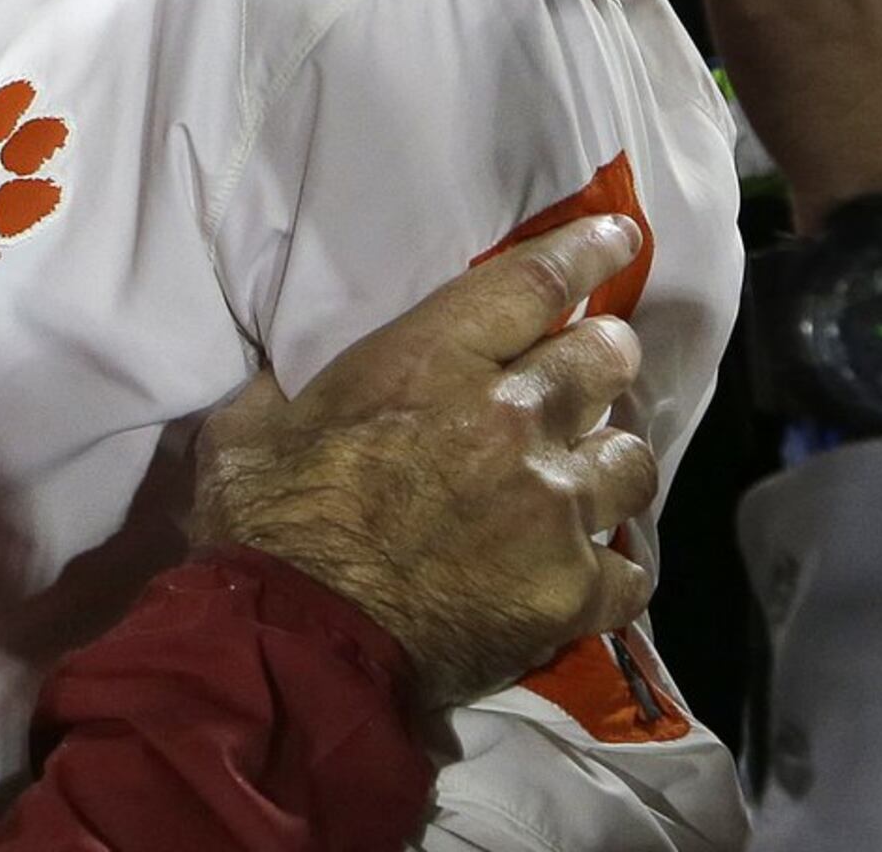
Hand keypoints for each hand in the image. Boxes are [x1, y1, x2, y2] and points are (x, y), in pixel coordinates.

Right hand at [187, 215, 659, 713]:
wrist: (297, 643)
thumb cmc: (264, 526)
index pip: (535, 282)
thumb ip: (288, 387)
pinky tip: (594, 568)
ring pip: (631, 460)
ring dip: (612, 460)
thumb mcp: (249, 426)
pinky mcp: (571, 590)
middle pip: (603, 361)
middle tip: (598, 364)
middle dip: (606, 357)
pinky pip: (631, 569)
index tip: (622, 238)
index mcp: (432, 363)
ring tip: (595, 472)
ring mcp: (552, 507)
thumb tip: (285, 377)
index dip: (587, 251)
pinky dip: (613, 566)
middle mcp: (511, 420)